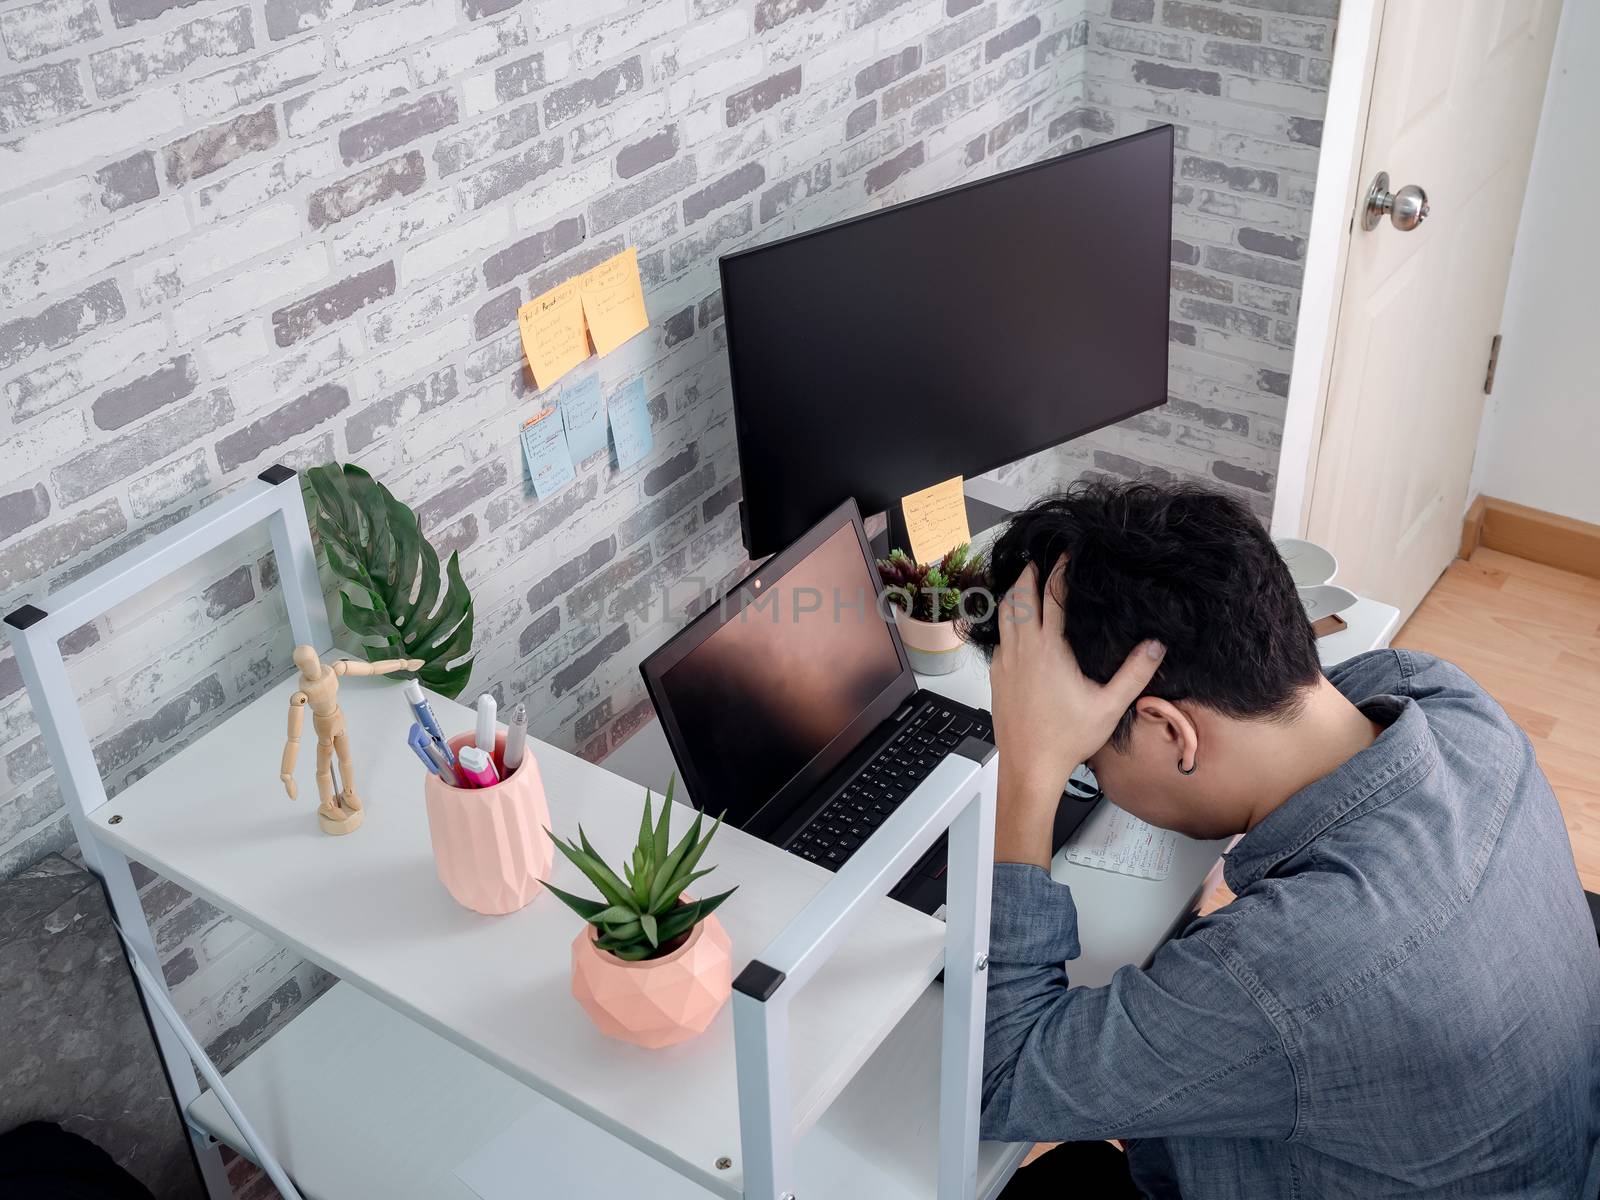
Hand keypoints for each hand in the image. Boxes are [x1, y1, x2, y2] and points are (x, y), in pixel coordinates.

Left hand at [990, 559, 1163, 865]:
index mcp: (1050, 650)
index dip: (1059, 572)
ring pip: (1004, 616)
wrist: (1029, 767)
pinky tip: (1014, 627)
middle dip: (1028, 574)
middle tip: (1037, 560)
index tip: (1065, 555)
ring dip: (1013, 595)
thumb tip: (1155, 646)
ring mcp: (1006, 662)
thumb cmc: (1065, 740)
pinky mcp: (997, 676)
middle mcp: (1023, 650)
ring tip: (1022, 584)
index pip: (1053, 597)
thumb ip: (1134, 673)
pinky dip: (1006, 622)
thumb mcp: (1109, 706)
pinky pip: (999, 639)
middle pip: (1020, 597)